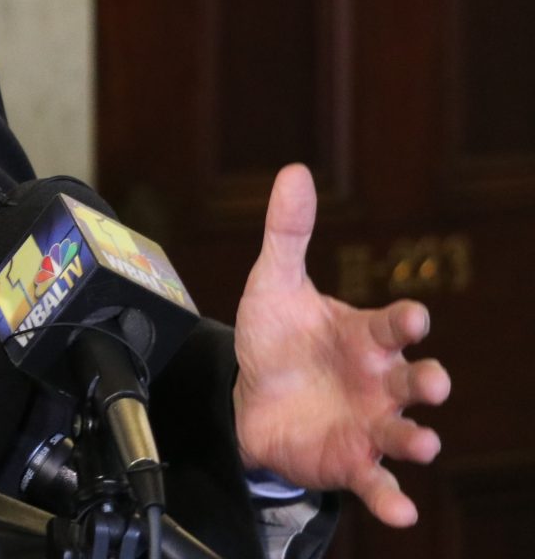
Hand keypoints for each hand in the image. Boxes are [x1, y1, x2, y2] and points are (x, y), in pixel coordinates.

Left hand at [232, 164, 451, 526]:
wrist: (248, 396)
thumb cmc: (276, 338)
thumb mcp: (274, 284)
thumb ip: (288, 233)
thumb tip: (295, 171)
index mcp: (367, 336)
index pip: (394, 325)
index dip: (404, 321)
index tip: (411, 318)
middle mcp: (379, 381)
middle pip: (414, 381)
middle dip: (427, 381)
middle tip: (432, 381)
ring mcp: (370, 423)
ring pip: (405, 432)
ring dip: (417, 438)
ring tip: (425, 442)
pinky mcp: (352, 460)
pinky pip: (377, 481)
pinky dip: (392, 498)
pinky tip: (399, 510)